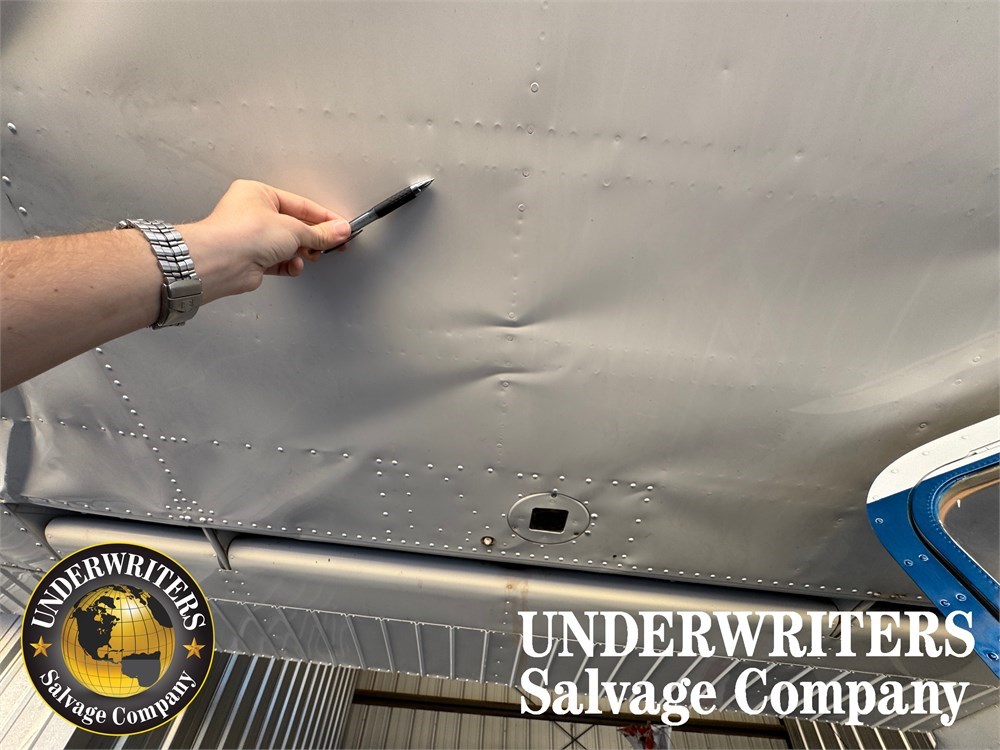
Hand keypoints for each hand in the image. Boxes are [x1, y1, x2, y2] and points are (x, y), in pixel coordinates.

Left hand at [180, 180, 350, 301]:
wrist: (220, 263)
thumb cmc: (241, 234)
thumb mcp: (292, 228)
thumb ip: (319, 232)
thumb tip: (338, 230)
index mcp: (258, 193)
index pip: (300, 205)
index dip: (324, 217)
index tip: (341, 227)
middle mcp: (253, 213)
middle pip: (295, 225)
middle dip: (314, 237)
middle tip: (333, 243)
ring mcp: (252, 237)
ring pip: (288, 245)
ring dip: (301, 252)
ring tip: (311, 254)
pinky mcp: (252, 259)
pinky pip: (279, 261)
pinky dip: (289, 264)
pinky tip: (292, 265)